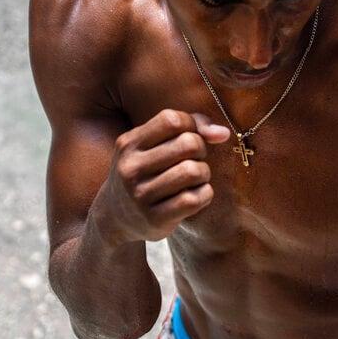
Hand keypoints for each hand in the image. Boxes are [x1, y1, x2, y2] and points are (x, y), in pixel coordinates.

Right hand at [95, 109, 230, 244]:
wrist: (114, 217)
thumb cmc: (144, 173)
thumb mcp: (151, 146)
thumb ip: (188, 129)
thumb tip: (223, 133)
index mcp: (129, 143)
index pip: (172, 120)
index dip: (191, 126)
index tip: (189, 138)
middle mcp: (131, 168)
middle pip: (189, 144)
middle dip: (200, 150)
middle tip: (195, 160)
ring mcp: (141, 195)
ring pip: (194, 171)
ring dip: (204, 173)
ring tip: (196, 178)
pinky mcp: (155, 219)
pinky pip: (194, 199)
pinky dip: (204, 194)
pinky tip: (196, 195)